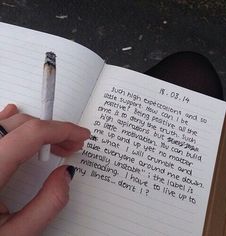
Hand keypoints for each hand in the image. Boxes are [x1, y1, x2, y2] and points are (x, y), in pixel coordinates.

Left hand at [0, 104, 89, 235]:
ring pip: (10, 124)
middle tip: (73, 144)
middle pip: (23, 126)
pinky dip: (10, 121)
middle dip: (55, 131)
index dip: (62, 130)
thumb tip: (66, 174)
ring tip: (56, 143)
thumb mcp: (15, 235)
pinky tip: (16, 116)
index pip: (32, 135)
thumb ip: (47, 205)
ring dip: (38, 129)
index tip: (80, 135)